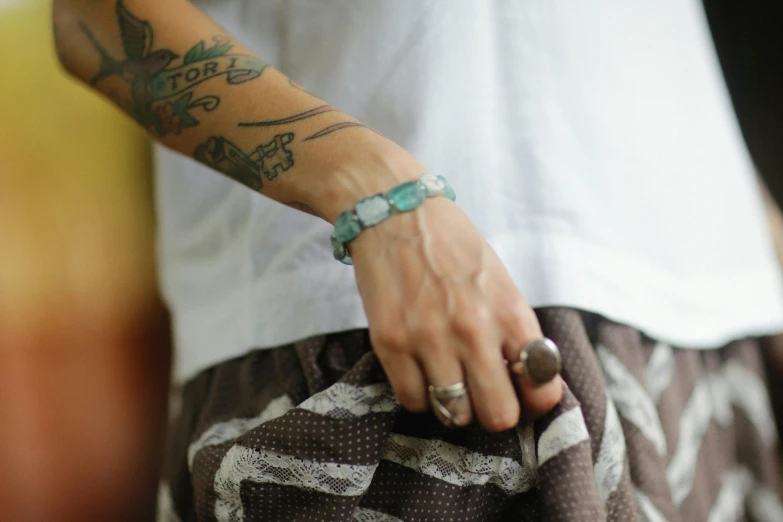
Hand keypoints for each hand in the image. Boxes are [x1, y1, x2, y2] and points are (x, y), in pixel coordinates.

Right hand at [350, 197, 563, 430]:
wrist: (394, 212)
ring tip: (449, 381)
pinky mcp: (390, 343)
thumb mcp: (500, 280)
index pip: (542, 387)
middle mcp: (473, 330)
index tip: (522, 394)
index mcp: (510, 311)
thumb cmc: (452, 245)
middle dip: (495, 412)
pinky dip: (419, 394)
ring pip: (454, 414)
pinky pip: (412, 400)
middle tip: (484, 396)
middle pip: (499, 415)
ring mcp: (429, 339)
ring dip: (454, 406)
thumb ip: (513, 330)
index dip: (535, 399)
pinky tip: (421, 370)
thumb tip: (526, 381)